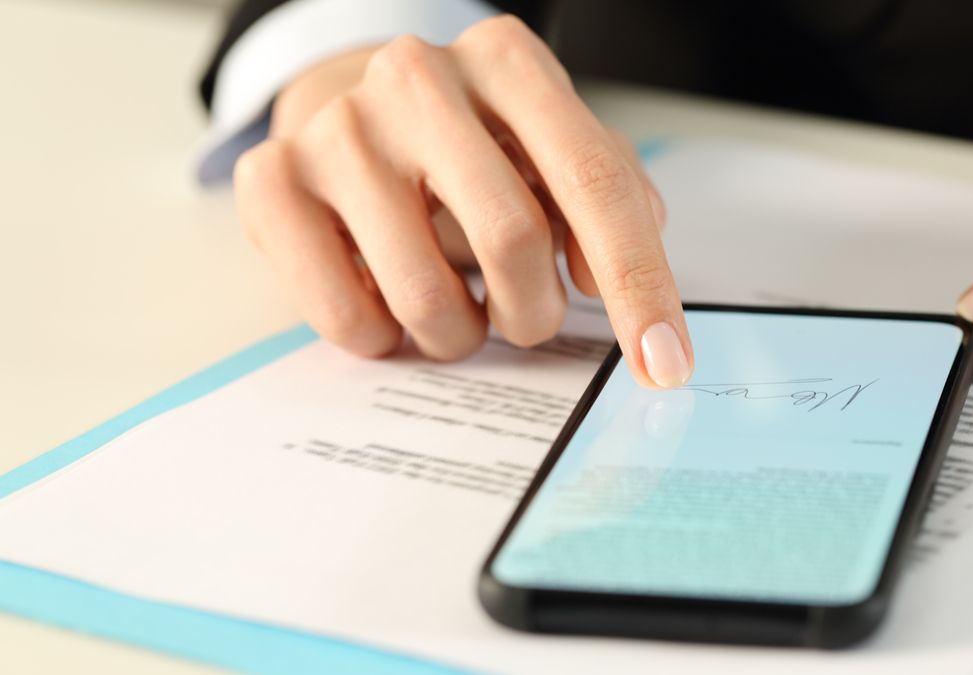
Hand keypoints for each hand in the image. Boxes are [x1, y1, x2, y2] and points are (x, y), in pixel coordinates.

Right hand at [234, 15, 692, 388]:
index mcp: (508, 62)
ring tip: (456, 313)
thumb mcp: (553, 147)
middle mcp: (419, 78)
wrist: (352, 111)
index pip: (593, 180)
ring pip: (427, 295)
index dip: (640, 285)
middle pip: (513, 239)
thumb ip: (611, 199)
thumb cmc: (474, 146)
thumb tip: (611, 281)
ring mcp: (339, 128)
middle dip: (534, 314)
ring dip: (459, 337)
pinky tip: (390, 309)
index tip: (664, 364)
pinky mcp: (272, 180)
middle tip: (524, 321)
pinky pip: (346, 318)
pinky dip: (386, 343)